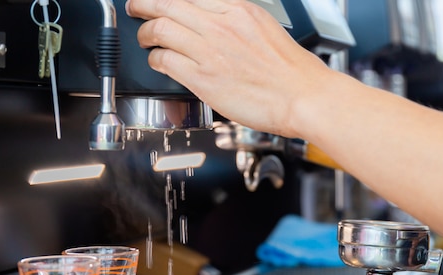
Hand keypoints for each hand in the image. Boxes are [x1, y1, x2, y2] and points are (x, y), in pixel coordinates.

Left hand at [125, 0, 334, 136]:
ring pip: (160, 29)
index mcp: (239, 10)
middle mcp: (222, 25)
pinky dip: (155, 59)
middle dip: (146, 4)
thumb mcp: (267, 29)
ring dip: (146, 33)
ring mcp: (210, 50)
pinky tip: (158, 62)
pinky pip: (165, 60)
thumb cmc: (294, 72)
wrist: (305, 97)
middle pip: (168, 4)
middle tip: (137, 7)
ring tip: (145, 38)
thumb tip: (218, 24)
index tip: (163, 2)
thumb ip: (239, 23)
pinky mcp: (203, 77)